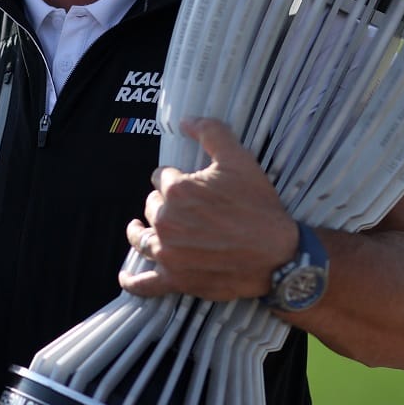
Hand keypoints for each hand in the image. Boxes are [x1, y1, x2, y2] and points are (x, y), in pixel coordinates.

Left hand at [119, 117, 296, 300]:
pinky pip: (145, 283)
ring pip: (142, 238)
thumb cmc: (258, 207)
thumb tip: (185, 121)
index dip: (173, 179)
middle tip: (184, 208)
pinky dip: (133, 280)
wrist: (277, 254)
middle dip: (163, 204)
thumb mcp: (240, 160)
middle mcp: (166, 221)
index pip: (161, 178)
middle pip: (152, 207)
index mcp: (177, 191)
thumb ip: (211, 132)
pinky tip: (126, 276)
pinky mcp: (175, 279)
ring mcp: (168, 253)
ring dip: (140, 231)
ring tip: (139, 228)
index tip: (188, 185)